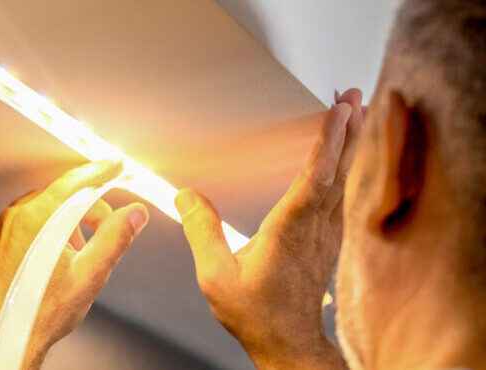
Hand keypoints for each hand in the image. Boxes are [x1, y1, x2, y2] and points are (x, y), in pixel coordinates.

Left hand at [0, 160, 148, 369]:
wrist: (3, 341)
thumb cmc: (41, 316)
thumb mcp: (90, 276)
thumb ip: (115, 238)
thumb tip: (133, 215)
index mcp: (36, 220)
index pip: (73, 183)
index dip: (99, 173)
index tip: (115, 168)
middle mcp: (10, 220)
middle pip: (55, 199)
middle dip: (82, 211)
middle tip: (100, 231)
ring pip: (33, 215)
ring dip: (56, 227)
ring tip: (70, 258)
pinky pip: (11, 231)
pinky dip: (31, 239)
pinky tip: (42, 265)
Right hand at [175, 89, 365, 368]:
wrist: (289, 343)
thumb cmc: (256, 313)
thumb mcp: (215, 275)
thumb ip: (201, 231)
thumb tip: (185, 195)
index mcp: (290, 231)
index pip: (316, 177)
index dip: (328, 141)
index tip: (338, 111)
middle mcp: (315, 228)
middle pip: (338, 170)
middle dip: (347, 129)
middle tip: (352, 95)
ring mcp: (326, 234)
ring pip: (343, 179)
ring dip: (349, 144)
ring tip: (353, 112)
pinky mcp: (327, 240)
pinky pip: (340, 193)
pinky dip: (343, 166)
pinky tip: (342, 157)